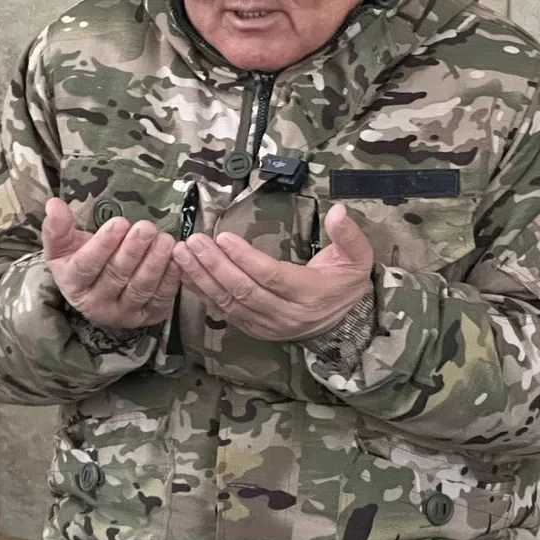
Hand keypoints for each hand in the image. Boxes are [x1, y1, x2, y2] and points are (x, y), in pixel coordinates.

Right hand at [42, 198, 180, 327]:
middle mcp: (97, 305)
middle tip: (147, 228)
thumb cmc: (80, 259)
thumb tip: (53, 204)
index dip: (103, 245)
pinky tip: (176, 258)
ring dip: (154, 263)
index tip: (119, 223)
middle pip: (116, 277)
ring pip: (140, 288)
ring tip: (164, 240)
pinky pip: (160, 299)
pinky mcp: (148, 316)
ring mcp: (124, 313)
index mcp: (73, 285)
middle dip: (133, 251)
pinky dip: (170, 279)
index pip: (86, 267)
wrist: (98, 289)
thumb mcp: (63, 246)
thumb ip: (58, 228)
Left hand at [172, 203, 373, 340]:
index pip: (272, 276)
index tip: (223, 238)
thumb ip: (347, 234)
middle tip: (193, 242)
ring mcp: (268, 325)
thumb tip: (337, 210)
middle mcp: (286, 314)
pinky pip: (225, 313)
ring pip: (230, 304)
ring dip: (202, 279)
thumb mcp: (357, 257)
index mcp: (310, 294)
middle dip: (215, 266)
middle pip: (244, 290)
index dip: (245, 259)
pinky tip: (186, 276)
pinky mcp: (255, 329)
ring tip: (182, 255)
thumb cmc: (346, 283)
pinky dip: (204, 294)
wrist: (344, 323)